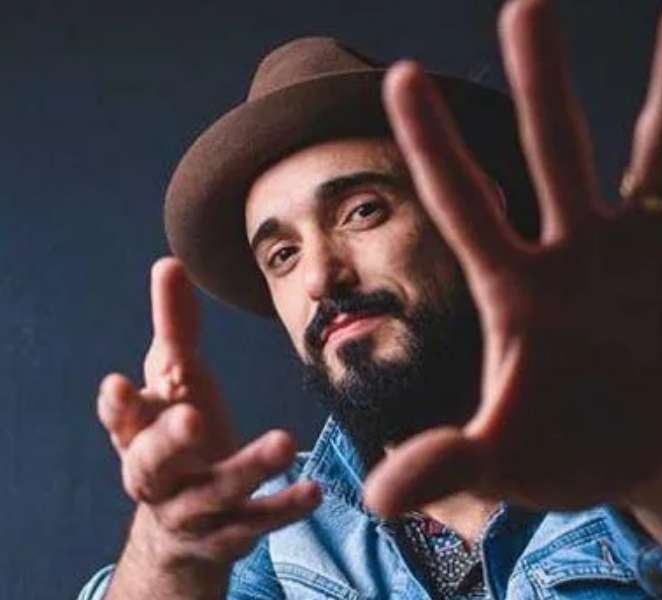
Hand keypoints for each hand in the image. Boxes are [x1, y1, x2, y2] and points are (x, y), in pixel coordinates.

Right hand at [97, 258, 319, 582]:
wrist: (184, 523)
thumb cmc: (178, 435)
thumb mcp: (176, 382)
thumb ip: (175, 328)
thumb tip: (168, 262)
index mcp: (139, 433)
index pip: (121, 421)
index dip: (117, 407)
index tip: (117, 385)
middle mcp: (157, 476)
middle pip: (153, 463)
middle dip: (169, 441)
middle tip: (191, 418)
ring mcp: (194, 508)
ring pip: (214, 492)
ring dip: (246, 468)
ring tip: (283, 442)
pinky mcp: (230, 530)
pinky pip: (255, 521)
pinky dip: (282, 506)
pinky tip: (313, 490)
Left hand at [364, 0, 661, 515]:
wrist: (643, 449)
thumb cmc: (564, 451)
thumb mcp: (505, 461)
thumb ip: (448, 462)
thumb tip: (374, 500)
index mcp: (517, 288)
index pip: (464, 205)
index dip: (434, 146)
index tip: (398, 77)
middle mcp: (574, 251)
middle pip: (555, 151)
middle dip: (542, 82)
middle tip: (524, 5)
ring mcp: (640, 250)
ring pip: (653, 152)